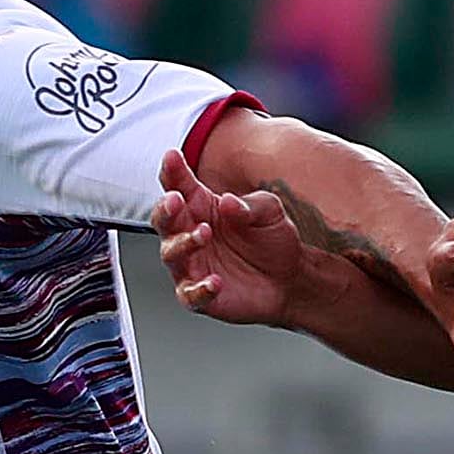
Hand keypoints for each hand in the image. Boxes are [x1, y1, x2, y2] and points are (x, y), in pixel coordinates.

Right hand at [155, 147, 316, 325]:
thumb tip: (228, 202)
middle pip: (163, 218)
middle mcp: (189, 233)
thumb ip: (249, 205)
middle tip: (175, 200)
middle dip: (165, 209)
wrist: (290, 278)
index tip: (172, 157)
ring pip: (171, 253)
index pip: (179, 185)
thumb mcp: (269, 211)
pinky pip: (190, 294)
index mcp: (201, 206)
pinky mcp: (199, 295)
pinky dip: (199, 289)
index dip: (172, 171)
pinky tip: (215, 282)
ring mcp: (191, 265)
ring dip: (183, 243)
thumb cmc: (272, 239)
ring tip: (203, 234)